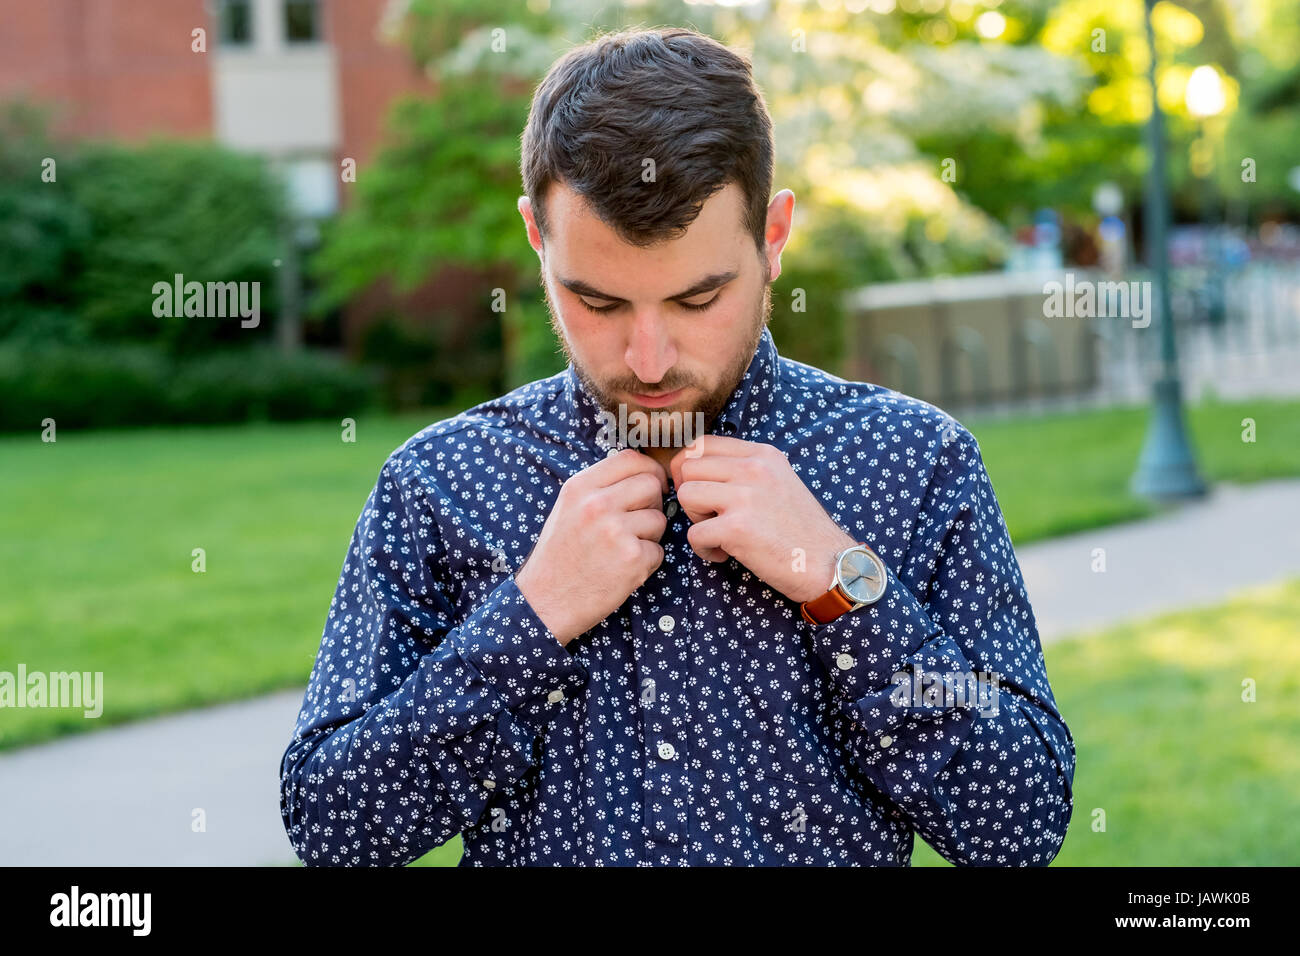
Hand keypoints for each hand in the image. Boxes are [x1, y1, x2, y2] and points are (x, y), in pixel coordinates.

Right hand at [515, 449, 668, 644]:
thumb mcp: (569, 508)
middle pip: (652, 484)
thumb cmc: (560, 554)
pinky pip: (658, 551)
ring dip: (649, 535)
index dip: (650, 470)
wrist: (546, 601)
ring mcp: (616, 531)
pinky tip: (622, 569)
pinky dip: (646, 562)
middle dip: (653, 502)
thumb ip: (601, 487)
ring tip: (622, 549)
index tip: (652, 484)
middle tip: (637, 522)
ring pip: (659, 519)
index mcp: (580, 487)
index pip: (631, 458)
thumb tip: (646, 473)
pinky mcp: (632, 559)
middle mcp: (598, 504)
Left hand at [669, 436, 856, 603]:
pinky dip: (703, 550)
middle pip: (687, 467)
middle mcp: (754, 468)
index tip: (698, 491)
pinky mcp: (738, 528)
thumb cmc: (801, 529)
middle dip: (690, 495)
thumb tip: (696, 468)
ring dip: (695, 519)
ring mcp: (745, 496)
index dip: (688, 467)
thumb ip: (745, 470)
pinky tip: (724, 554)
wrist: (829, 564)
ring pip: (685, 495)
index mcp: (762, 455)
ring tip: (718, 533)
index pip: (702, 443)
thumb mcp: (778, 481)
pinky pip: (694, 534)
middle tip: (710, 517)